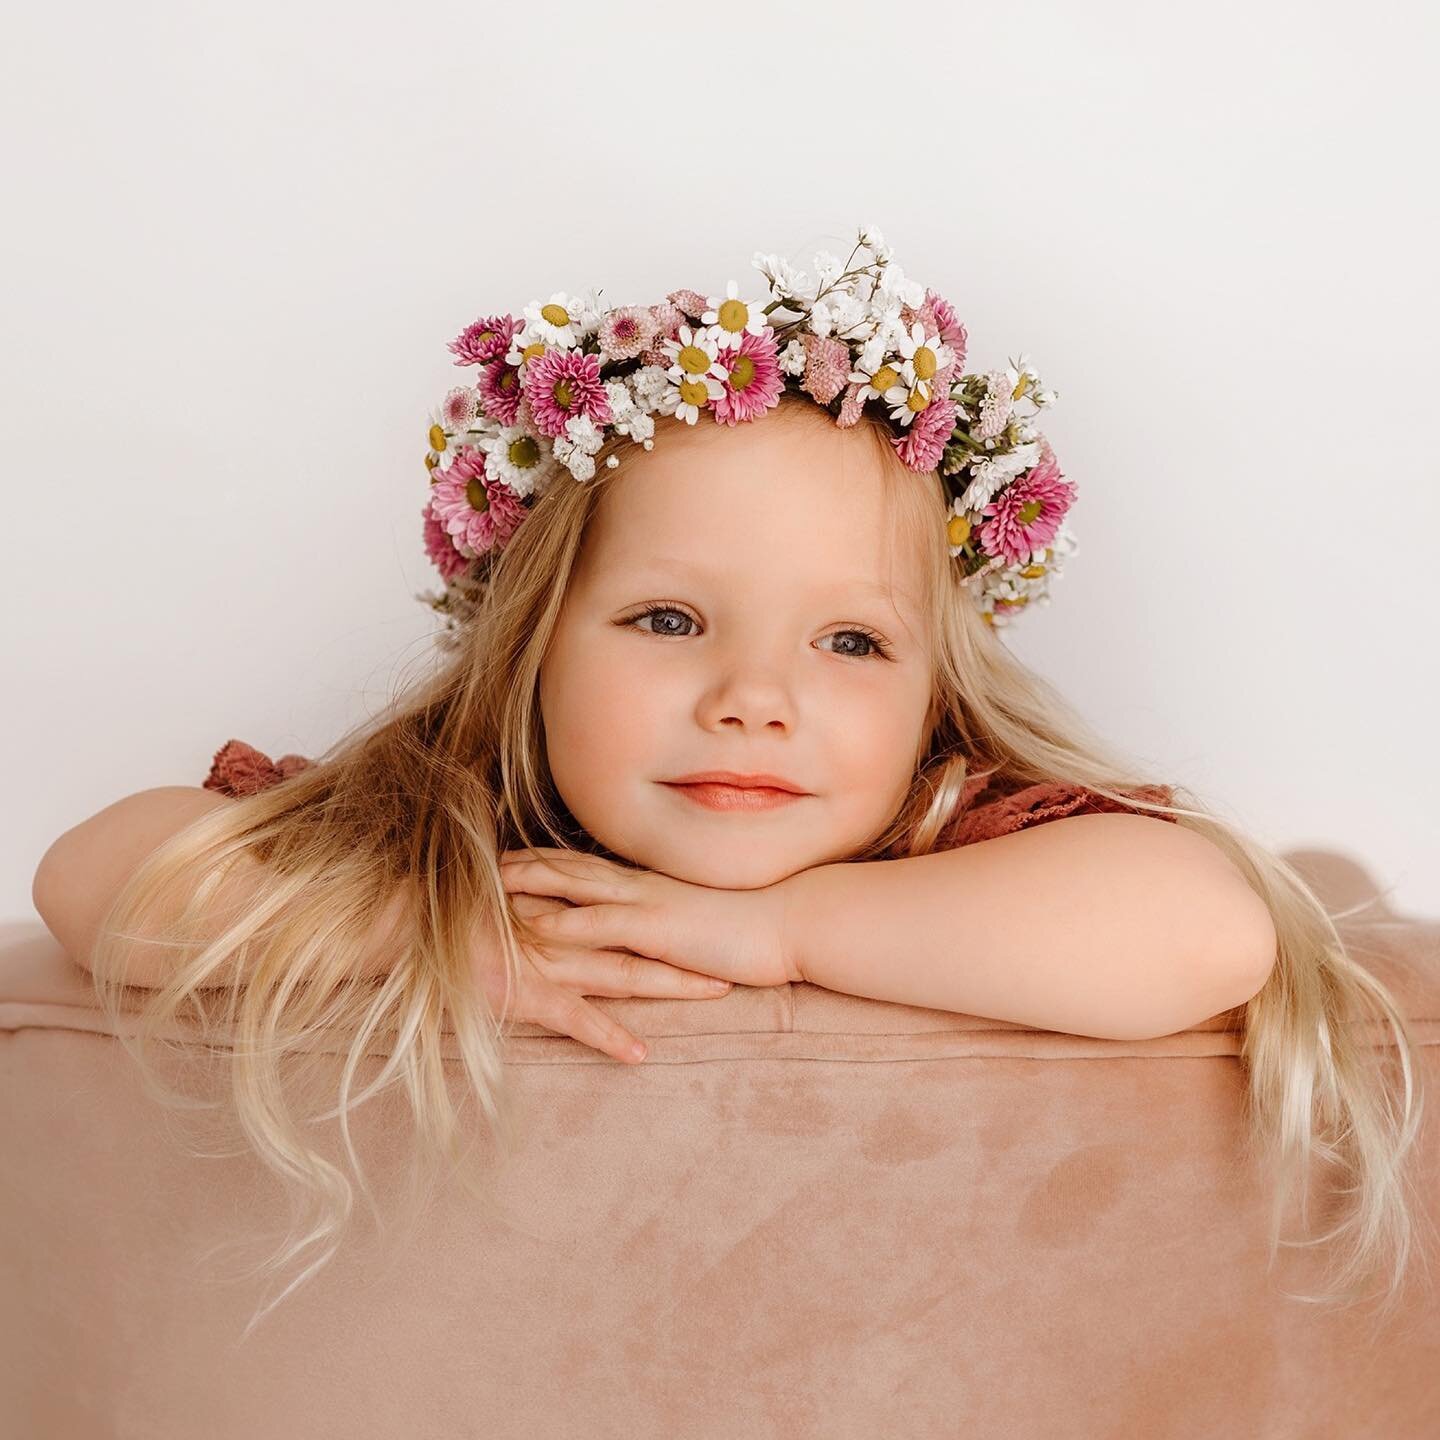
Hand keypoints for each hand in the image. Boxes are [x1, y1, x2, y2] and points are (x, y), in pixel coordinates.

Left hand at [499, 846, 796, 991]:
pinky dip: (563, 924)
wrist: (795, 921)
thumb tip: (672, 917)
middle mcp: (644, 888)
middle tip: (486, 859)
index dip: (557, 861)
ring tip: (490, 884)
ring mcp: (647, 905)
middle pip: (575, 869)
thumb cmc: (763, 920)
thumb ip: (686, 911)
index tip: (522, 855)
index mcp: (656, 885)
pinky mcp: (655, 930)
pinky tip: (532, 927)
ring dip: (533, 886)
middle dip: (530, 865)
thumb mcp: (713, 913)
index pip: (596, 868)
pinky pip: (600, 926)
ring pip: (577, 890)